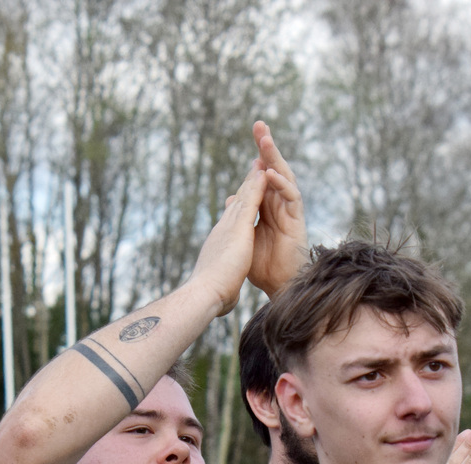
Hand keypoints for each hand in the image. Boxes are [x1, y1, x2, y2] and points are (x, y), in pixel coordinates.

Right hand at [188, 162, 270, 317]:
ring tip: (261, 160)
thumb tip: (226, 295)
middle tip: (254, 166)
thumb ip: (226, 285)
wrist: (205, 293)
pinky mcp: (239, 226)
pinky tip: (265, 172)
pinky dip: (258, 185)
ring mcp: (229, 225)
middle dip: (247, 185)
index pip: (233, 221)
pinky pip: (251, 199)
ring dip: (253, 178)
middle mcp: (223, 229)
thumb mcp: (223, 287)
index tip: (247, 196)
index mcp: (221, 243)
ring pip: (243, 196)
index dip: (241, 206)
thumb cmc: (213, 297)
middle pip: (237, 202)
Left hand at [246, 121, 306, 297]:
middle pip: (272, 171)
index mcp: (264, 208)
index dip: (254, 156)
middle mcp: (278, 206)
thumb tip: (231, 199)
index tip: (250, 135)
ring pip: (283, 178)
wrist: (276, 288)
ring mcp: (288, 213)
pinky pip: (291, 198)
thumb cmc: (260, 267)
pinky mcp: (296, 223)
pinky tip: (270, 174)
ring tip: (265, 141)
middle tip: (259, 125)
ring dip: (274, 159)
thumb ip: (241, 217)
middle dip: (266, 149)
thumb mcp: (244, 237)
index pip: (259, 176)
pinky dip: (280, 185)